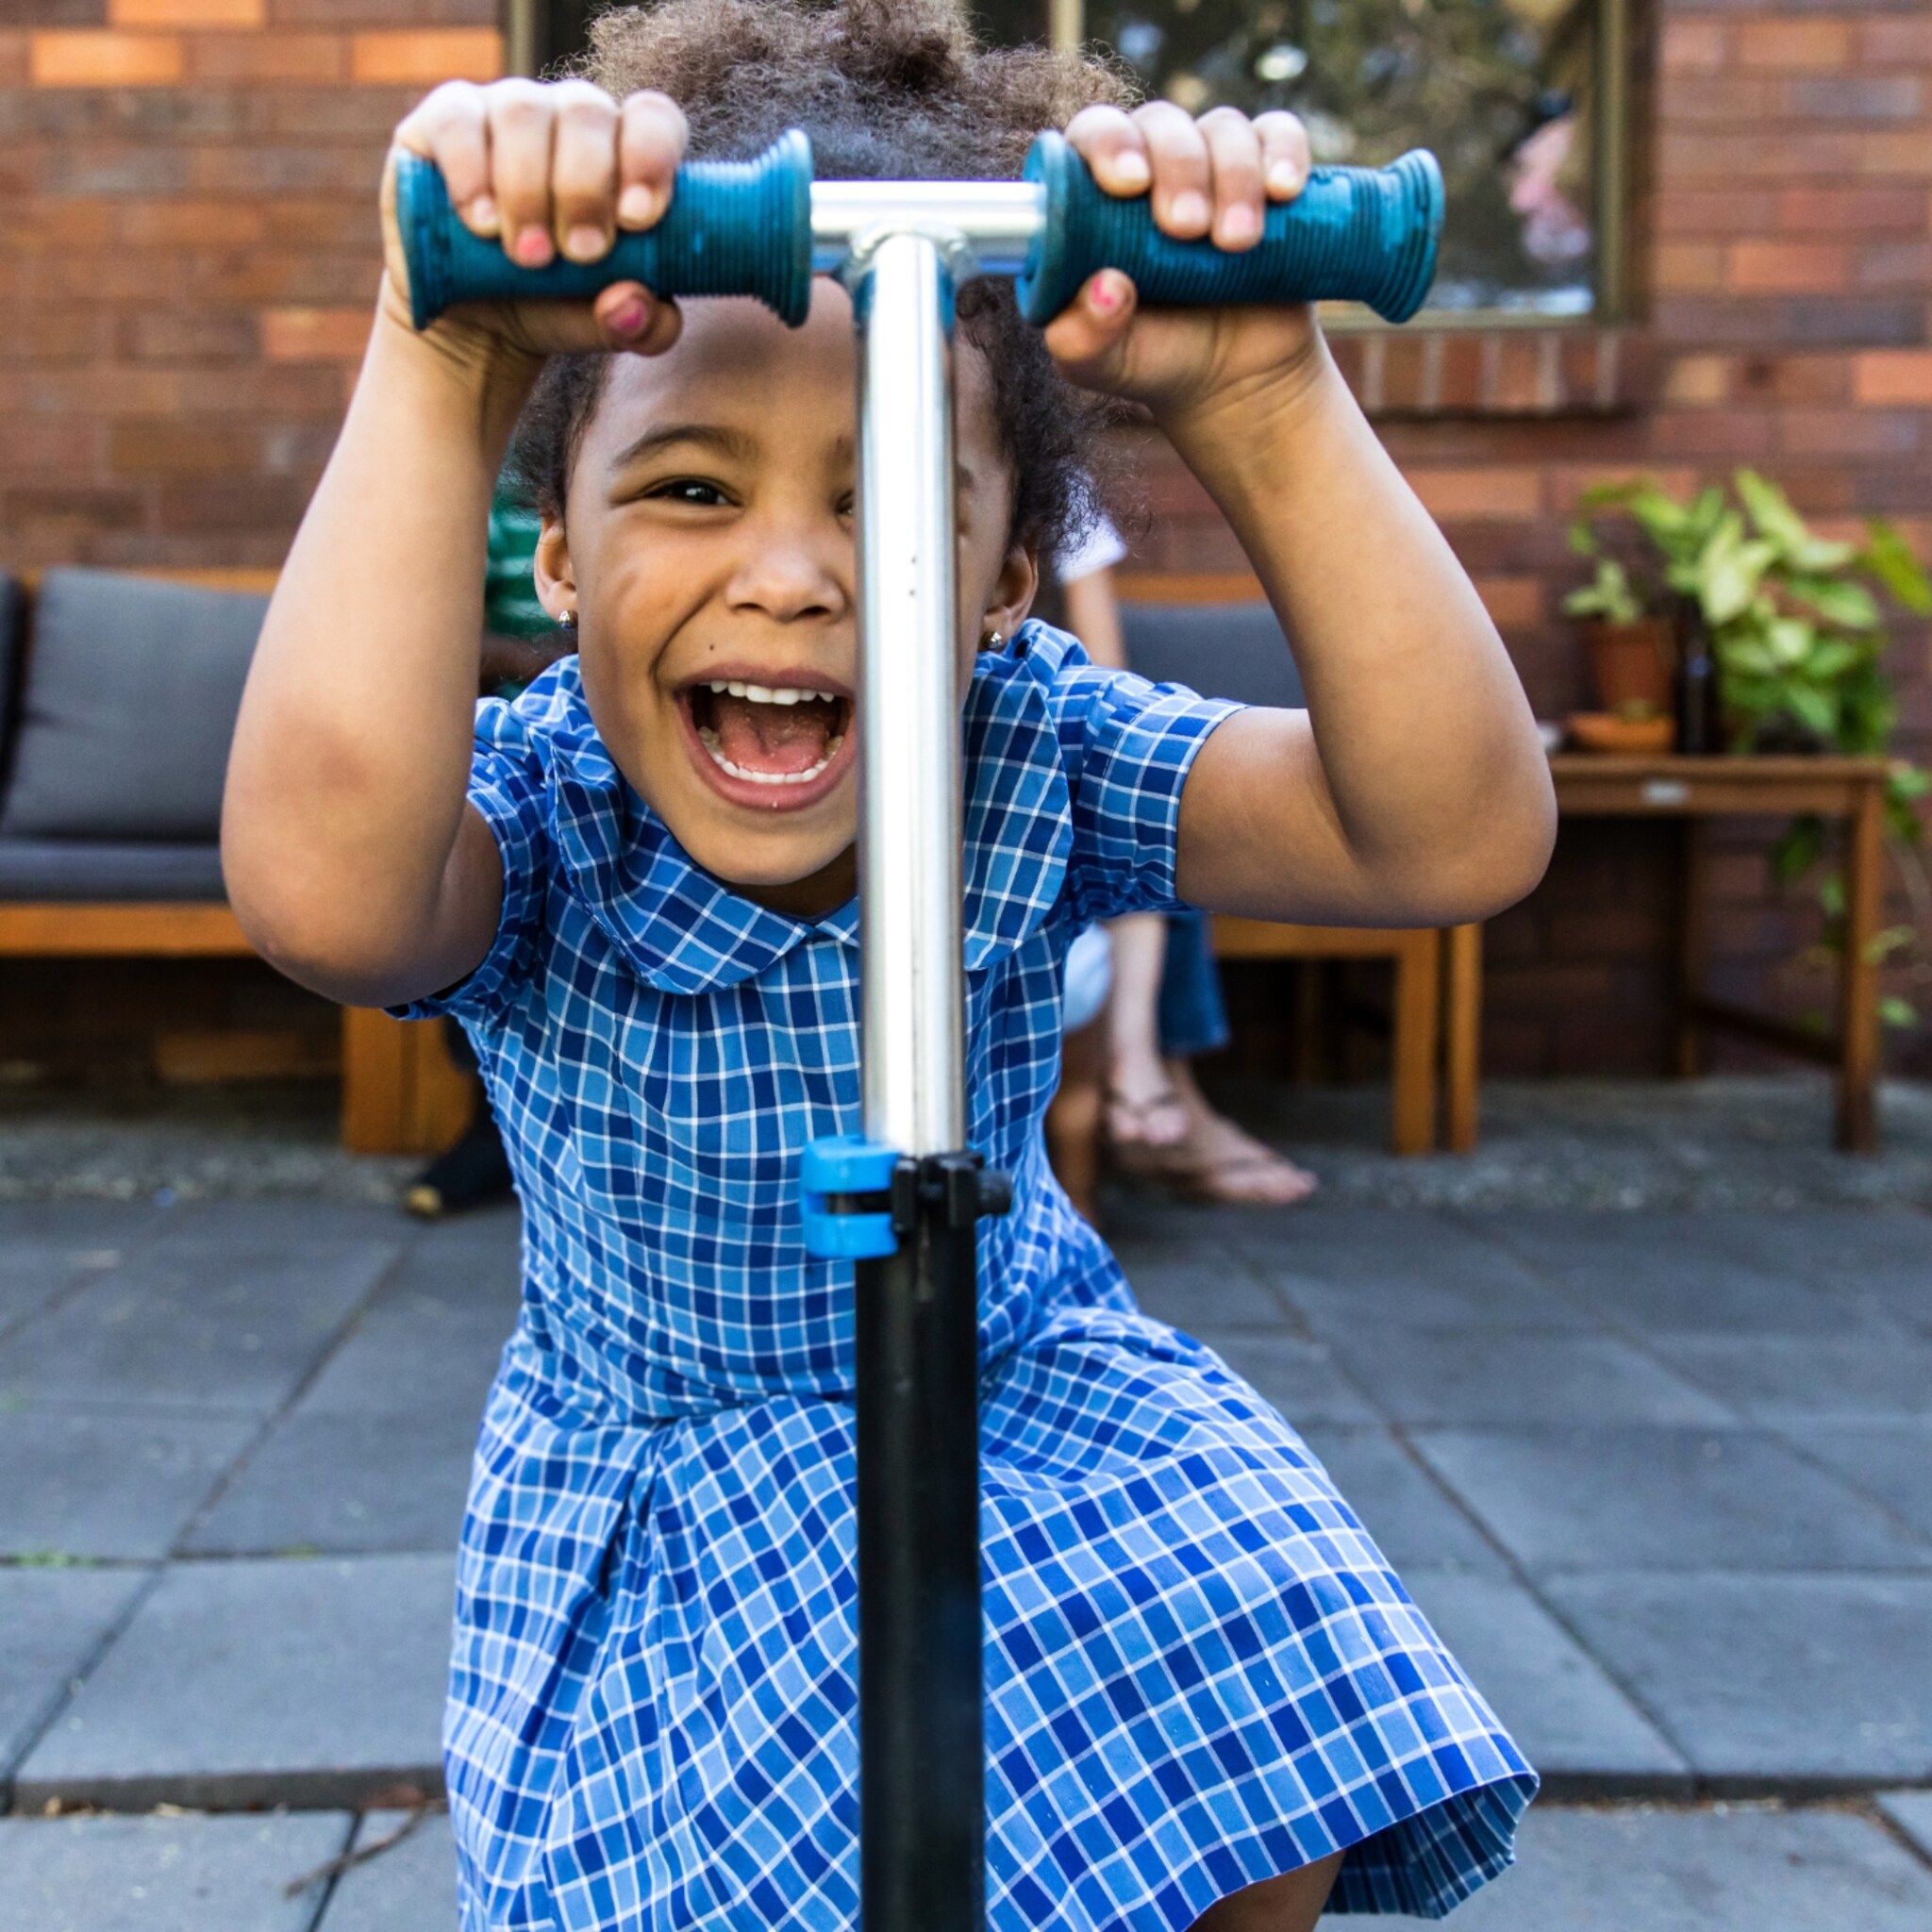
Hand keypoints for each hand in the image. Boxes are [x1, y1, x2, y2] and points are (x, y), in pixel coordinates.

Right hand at [379, 79, 688, 362]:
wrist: (479, 321)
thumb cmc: (559, 305)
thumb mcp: (608, 325)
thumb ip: (643, 325)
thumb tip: (635, 303)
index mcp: (625, 151)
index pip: (653, 120)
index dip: (649, 158)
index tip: (637, 219)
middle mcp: (570, 117)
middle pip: (587, 113)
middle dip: (585, 187)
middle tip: (579, 254)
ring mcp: (506, 109)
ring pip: (523, 112)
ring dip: (528, 188)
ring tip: (526, 256)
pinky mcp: (445, 120)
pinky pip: (457, 122)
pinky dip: (471, 173)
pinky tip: (481, 223)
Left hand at [1042, 103, 1323, 427]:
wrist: (1237, 379)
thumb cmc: (1154, 360)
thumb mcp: (1103, 365)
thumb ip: (1081, 337)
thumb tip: (1105, 286)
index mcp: (1097, 198)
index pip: (1093, 137)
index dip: (1108, 143)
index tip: (1130, 184)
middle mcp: (1152, 167)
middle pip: (1160, 124)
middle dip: (1177, 168)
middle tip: (1186, 230)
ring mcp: (1213, 167)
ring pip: (1223, 129)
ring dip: (1233, 177)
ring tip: (1235, 244)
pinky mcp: (1268, 176)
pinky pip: (1281, 134)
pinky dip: (1284, 152)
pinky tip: (1283, 191)